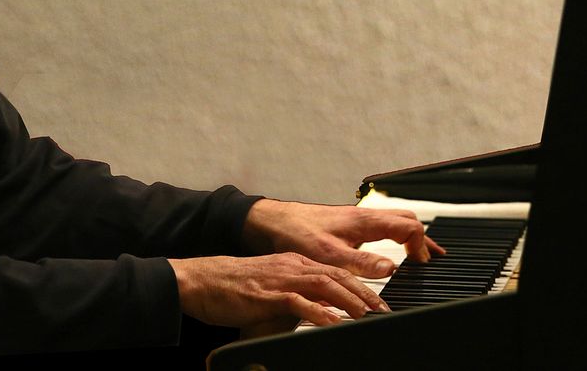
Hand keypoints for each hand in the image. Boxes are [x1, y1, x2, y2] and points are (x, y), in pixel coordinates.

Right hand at [167, 253, 386, 329]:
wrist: (203, 280)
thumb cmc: (234, 287)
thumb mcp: (272, 290)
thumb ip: (296, 299)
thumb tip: (319, 315)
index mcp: (294, 263)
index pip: (335, 271)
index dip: (359, 285)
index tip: (377, 302)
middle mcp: (291, 266)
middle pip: (336, 275)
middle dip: (363, 293)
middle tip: (383, 310)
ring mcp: (281, 278)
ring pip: (324, 284)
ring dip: (349, 300)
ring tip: (367, 314)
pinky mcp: (268, 294)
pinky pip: (299, 302)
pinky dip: (319, 312)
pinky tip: (333, 322)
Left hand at [241, 199, 445, 278]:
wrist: (271, 222)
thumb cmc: (295, 233)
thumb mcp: (328, 254)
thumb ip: (361, 263)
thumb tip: (392, 269)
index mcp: (364, 221)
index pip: (408, 225)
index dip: (421, 245)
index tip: (421, 265)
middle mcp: (363, 216)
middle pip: (406, 219)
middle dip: (422, 239)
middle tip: (429, 261)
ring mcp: (356, 219)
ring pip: (393, 221)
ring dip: (410, 236)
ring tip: (424, 254)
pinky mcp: (347, 225)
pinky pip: (380, 226)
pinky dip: (395, 236)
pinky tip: (393, 248)